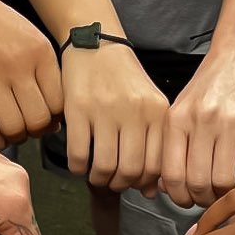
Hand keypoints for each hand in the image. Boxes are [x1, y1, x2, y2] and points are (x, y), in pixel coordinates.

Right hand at [0, 0, 62, 149]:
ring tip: (13, 131)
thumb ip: (46, 75)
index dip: (55, 118)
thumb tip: (56, 120)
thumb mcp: (32, 39)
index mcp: (39, 53)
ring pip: (13, 128)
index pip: (58, 103)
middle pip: (37, 120)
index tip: (48, 120)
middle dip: (36, 131)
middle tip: (30, 128)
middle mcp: (16, 65)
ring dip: (16, 137)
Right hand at [61, 47, 167, 194]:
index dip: (142, 183)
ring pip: (105, 166)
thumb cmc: (124, 79)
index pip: (156, 165)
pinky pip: (78, 154)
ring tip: (96, 175)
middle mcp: (135, 112)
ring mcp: (106, 110)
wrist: (96, 43)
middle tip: (112, 182)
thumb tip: (150, 192)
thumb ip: (153, 146)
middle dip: (120, 185)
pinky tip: (79, 164)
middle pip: (130, 170)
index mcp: (156, 111)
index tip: (133, 182)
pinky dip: (78, 168)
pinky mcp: (78, 109)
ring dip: (98, 179)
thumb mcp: (148, 106)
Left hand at [161, 41, 234, 206]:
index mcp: (178, 118)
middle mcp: (201, 121)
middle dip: (201, 199)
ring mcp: (230, 123)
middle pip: (198, 182)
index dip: (177, 196)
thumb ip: (174, 144)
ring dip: (223, 191)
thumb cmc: (211, 81)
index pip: (172, 174)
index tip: (184, 200)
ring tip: (222, 187)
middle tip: (205, 198)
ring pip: (223, 179)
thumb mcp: (183, 107)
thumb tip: (166, 185)